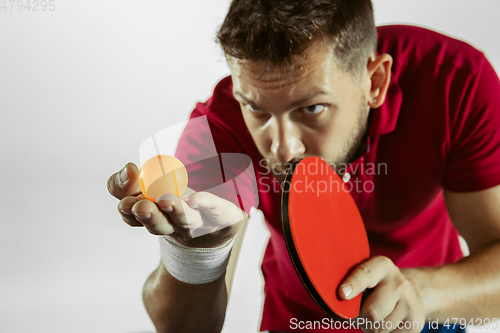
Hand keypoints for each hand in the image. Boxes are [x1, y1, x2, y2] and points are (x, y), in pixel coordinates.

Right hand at [107, 163, 244, 247]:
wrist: (221, 224)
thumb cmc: (182, 203)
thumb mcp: (152, 186)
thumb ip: (132, 180)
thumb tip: (128, 168)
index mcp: (154, 217)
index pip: (133, 216)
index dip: (127, 208)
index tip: (124, 197)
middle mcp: (175, 225)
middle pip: (160, 225)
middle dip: (149, 216)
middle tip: (141, 206)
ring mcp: (200, 224)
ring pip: (186, 221)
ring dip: (176, 211)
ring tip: (166, 201)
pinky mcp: (224, 218)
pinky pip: (216, 210)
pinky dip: (206, 204)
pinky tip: (197, 199)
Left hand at [339, 256, 424, 332]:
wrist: (413, 291)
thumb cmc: (377, 285)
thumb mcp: (366, 276)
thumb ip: (353, 285)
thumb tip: (342, 301)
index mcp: (382, 266)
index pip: (366, 274)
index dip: (354, 284)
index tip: (343, 293)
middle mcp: (399, 283)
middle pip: (371, 311)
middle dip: (360, 317)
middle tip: (360, 312)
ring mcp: (410, 303)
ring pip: (379, 328)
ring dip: (370, 327)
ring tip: (376, 314)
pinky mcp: (416, 323)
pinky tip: (386, 320)